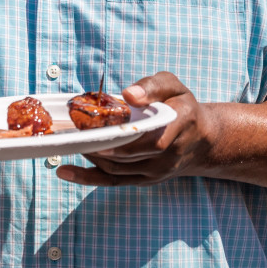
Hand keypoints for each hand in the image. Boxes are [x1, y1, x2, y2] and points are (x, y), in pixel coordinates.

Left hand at [56, 71, 213, 186]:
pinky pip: (114, 181)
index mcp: (180, 125)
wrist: (201, 138)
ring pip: (118, 169)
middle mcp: (170, 154)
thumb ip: (152, 86)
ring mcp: (157, 171)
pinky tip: (65, 171)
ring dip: (92, 157)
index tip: (97, 131)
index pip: (153, 139)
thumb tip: (128, 95)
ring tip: (68, 143)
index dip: (124, 139)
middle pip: (129, 156)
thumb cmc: (181, 105)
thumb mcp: (173, 86)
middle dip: (99, 146)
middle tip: (72, 134)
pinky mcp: (145, 179)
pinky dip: (88, 178)